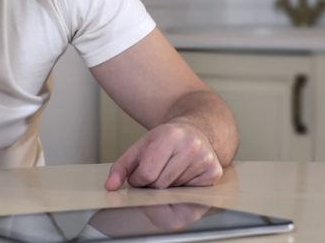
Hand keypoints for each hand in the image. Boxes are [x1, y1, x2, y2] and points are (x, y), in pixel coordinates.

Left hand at [104, 122, 222, 190]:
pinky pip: (191, 194)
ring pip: (175, 190)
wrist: (193, 130)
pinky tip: (184, 175)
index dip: (139, 180)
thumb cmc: (164, 142)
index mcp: (169, 135)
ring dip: (168, 188)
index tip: (140, 175)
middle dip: (152, 185)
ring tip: (170, 171)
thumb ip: (121, 168)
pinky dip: (183, 190)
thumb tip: (110, 187)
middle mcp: (191, 145)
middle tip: (156, 172)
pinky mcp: (214, 171)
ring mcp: (205, 158)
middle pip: (161, 184)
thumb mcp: (139, 148)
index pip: (147, 174)